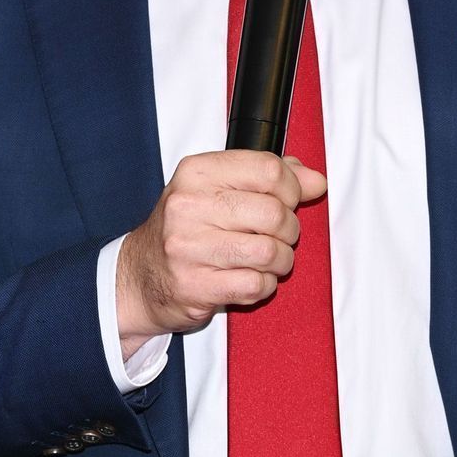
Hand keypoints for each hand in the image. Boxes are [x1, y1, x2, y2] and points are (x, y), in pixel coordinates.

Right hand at [115, 150, 326, 360]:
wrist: (139, 275)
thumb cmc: (187, 226)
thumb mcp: (219, 187)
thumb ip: (270, 177)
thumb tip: (316, 180)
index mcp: (198, 172)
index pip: (268, 169)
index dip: (292, 188)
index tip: (289, 200)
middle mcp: (189, 205)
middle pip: (274, 212)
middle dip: (289, 229)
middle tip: (278, 235)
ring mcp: (189, 248)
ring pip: (269, 252)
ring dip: (281, 260)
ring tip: (268, 259)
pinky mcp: (194, 286)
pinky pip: (256, 285)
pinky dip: (265, 284)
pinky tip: (252, 277)